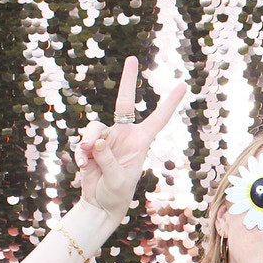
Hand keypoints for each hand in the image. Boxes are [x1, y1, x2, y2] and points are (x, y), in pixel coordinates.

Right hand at [74, 56, 187, 222]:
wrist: (100, 204)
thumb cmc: (116, 195)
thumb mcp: (117, 180)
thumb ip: (107, 159)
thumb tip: (95, 141)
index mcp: (141, 142)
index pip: (158, 118)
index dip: (170, 102)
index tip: (182, 85)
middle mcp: (125, 135)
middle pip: (124, 102)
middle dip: (128, 80)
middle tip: (132, 58)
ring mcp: (107, 138)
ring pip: (93, 126)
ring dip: (86, 141)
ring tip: (86, 161)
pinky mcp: (90, 144)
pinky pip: (81, 140)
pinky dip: (79, 153)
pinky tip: (83, 168)